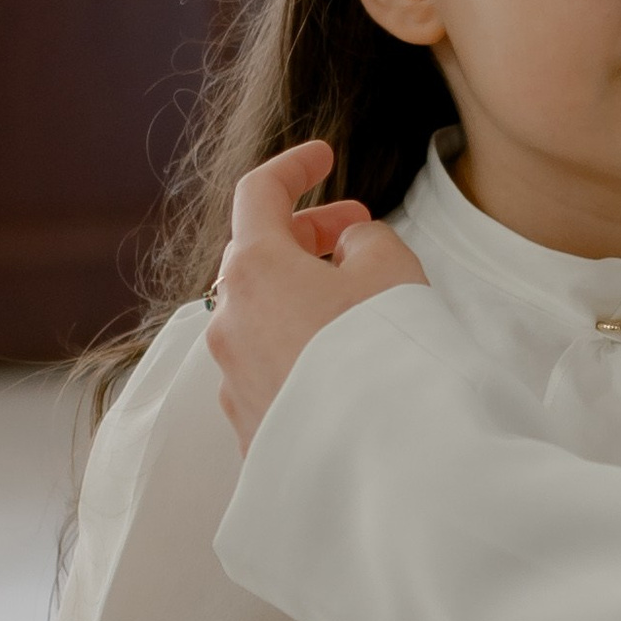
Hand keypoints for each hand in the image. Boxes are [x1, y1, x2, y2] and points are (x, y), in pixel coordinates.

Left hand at [204, 140, 425, 446]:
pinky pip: (267, 364)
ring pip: (258, 313)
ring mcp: (232, 375)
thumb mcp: (392, 269)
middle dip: (304, 234)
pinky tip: (341, 358)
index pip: (258, 193)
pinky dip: (296, 343)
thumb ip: (366, 241)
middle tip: (353, 231)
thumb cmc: (383, 358)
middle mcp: (228, 320)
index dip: (295, 166)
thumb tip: (349, 251)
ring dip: (299, 293)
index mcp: (254, 269)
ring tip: (354, 300)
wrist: (378, 462)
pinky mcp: (248, 422)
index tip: (324, 157)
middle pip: (255, 255)